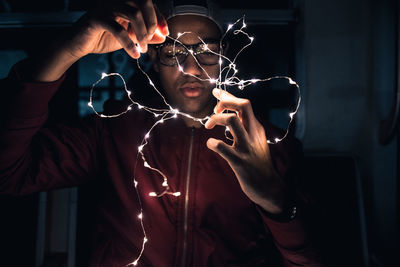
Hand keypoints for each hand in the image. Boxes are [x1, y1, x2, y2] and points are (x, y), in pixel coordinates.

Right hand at [28, 0, 167, 81]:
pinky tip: (134, 54)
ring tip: (143, 49)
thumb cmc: (103, 38)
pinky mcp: (96, 18)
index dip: (159, 17)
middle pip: (143, 2)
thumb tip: (162, 37)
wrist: (78, 44)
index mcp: (124, 2)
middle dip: (152, 23)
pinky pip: (118, 29)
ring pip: (134, 13)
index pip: (147, 3)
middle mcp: (116, 0)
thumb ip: (145, 36)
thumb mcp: (129, 37)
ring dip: (142, 34)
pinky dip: (129, 43)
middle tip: (150, 40)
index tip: (165, 32)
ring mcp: (106, 7)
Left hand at [205, 89, 287, 214]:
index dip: (228, 95)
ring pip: (232, 121)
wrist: (268, 186)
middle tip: (215, 111)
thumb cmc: (258, 162)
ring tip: (209, 126)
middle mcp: (253, 134)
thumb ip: (247, 127)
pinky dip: (211, 143)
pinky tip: (211, 145)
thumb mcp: (256, 141)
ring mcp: (246, 147)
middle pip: (243, 105)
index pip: (244, 104)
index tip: (216, 92)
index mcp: (257, 128)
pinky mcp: (239, 162)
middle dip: (225, 102)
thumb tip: (231, 114)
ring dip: (216, 118)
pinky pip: (221, 147)